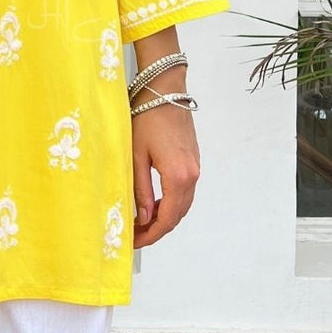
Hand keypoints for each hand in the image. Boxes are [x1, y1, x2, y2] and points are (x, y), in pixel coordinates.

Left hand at [130, 98, 200, 248]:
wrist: (165, 91)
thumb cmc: (146, 118)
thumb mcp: (137, 157)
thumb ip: (141, 190)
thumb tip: (143, 218)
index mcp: (178, 176)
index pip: (167, 218)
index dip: (151, 234)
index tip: (135, 242)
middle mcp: (192, 175)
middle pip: (178, 214)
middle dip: (158, 229)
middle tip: (136, 235)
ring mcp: (196, 167)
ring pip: (183, 204)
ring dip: (165, 216)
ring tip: (142, 222)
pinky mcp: (193, 160)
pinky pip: (185, 191)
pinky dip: (171, 202)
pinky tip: (154, 203)